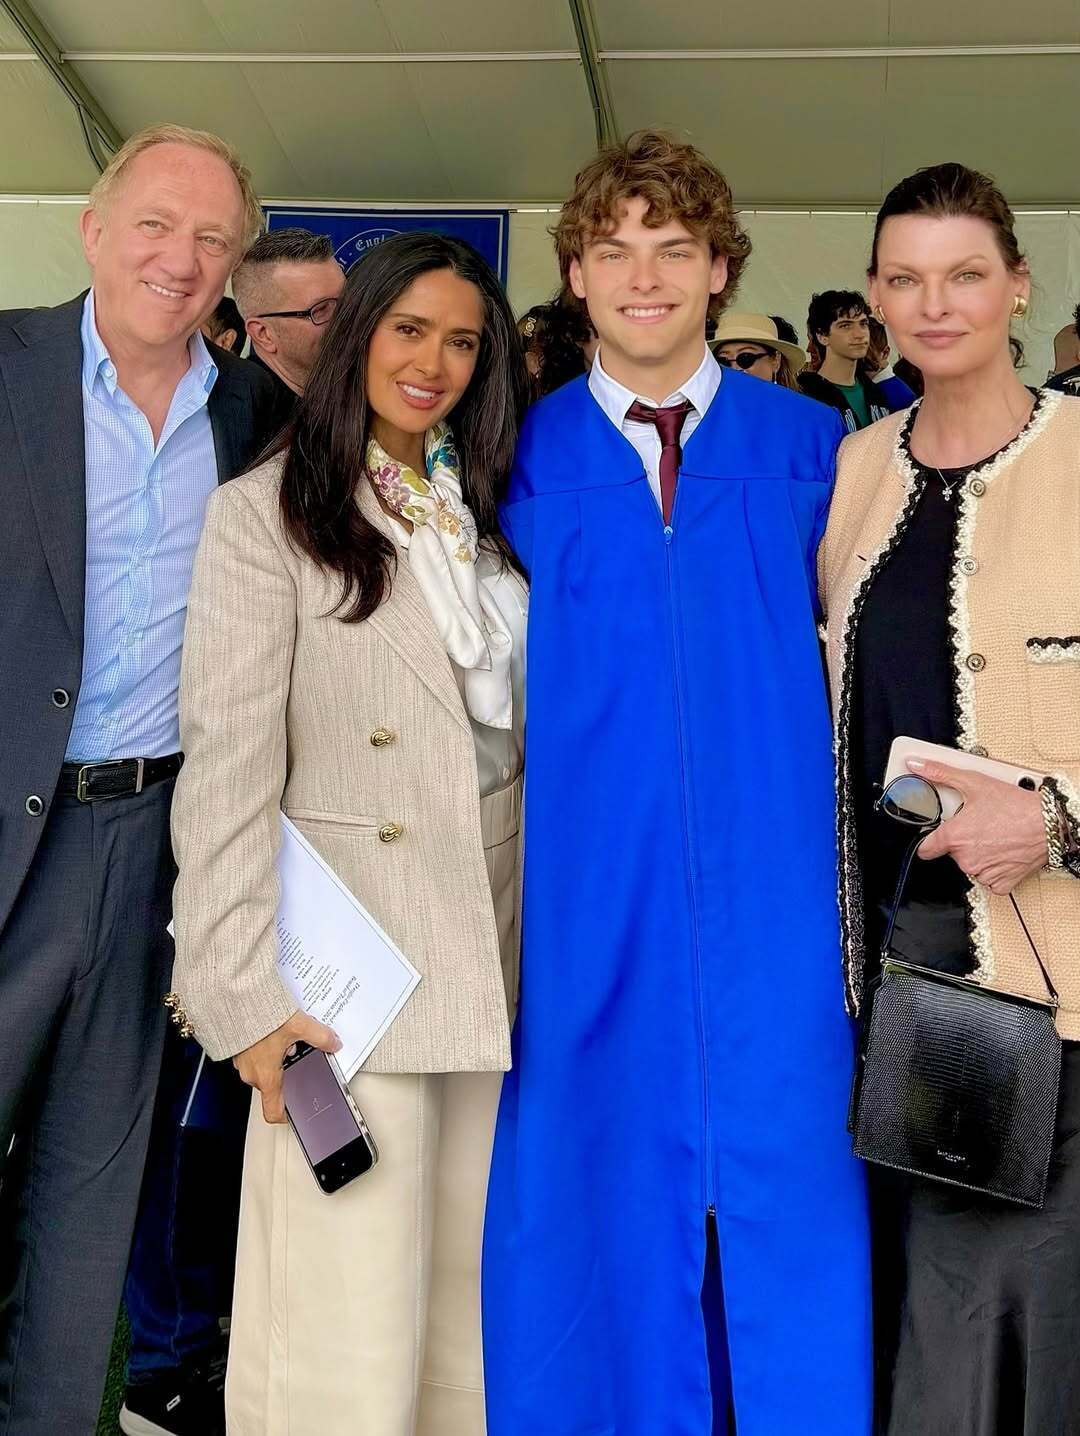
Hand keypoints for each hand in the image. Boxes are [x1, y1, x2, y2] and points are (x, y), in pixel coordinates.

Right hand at [233, 1011, 340, 1123]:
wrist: (235, 1000)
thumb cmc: (259, 1016)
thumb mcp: (299, 1025)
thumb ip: (320, 1036)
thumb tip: (333, 1043)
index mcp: (267, 1076)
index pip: (273, 1111)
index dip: (286, 1115)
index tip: (296, 1111)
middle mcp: (252, 1073)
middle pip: (274, 1084)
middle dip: (288, 1071)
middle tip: (299, 1055)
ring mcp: (243, 1061)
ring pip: (264, 1068)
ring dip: (276, 1057)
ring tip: (287, 1037)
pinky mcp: (238, 1048)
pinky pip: (254, 1055)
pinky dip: (265, 1047)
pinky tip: (273, 1029)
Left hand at [909, 758, 1046, 895]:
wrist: (1048, 823)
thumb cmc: (1015, 805)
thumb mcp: (974, 782)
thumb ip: (941, 774)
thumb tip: (917, 765)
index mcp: (954, 837)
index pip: (925, 849)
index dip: (930, 840)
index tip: (937, 835)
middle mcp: (966, 859)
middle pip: (952, 854)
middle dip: (961, 842)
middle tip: (978, 826)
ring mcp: (983, 873)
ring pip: (971, 866)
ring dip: (978, 855)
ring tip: (994, 836)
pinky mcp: (1000, 884)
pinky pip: (989, 880)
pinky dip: (994, 869)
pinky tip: (1002, 852)